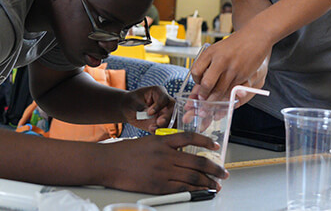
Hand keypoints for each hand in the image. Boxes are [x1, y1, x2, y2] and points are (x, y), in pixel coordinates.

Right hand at [103, 133, 227, 193]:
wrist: (107, 163)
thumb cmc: (124, 152)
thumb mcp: (147, 141)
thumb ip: (164, 146)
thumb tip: (181, 153)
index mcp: (163, 141)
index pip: (190, 138)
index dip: (205, 141)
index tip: (215, 146)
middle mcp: (166, 155)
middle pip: (197, 161)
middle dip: (214, 168)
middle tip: (223, 173)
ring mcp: (163, 171)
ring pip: (193, 176)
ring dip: (208, 181)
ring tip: (216, 185)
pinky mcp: (158, 186)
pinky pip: (182, 188)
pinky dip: (195, 190)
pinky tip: (201, 191)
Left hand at [120, 86, 174, 132]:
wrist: (129, 110)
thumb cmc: (131, 102)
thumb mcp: (134, 102)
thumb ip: (143, 108)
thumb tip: (151, 115)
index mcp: (159, 92)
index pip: (164, 98)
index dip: (158, 106)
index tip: (149, 112)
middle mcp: (165, 102)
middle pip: (173, 109)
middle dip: (167, 116)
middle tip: (159, 122)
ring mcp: (166, 113)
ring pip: (173, 120)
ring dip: (166, 126)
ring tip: (153, 129)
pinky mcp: (164, 123)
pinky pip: (167, 128)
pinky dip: (162, 131)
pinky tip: (152, 131)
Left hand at [190, 31, 271, 101]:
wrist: (254, 37)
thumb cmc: (234, 45)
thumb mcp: (216, 49)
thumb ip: (207, 63)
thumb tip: (199, 81)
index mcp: (210, 52)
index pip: (195, 72)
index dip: (195, 81)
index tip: (198, 83)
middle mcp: (220, 60)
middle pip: (206, 84)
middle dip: (203, 94)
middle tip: (202, 98)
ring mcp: (232, 68)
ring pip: (219, 90)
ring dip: (214, 99)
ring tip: (212, 100)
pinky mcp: (242, 75)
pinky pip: (231, 90)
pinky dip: (227, 95)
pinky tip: (225, 94)